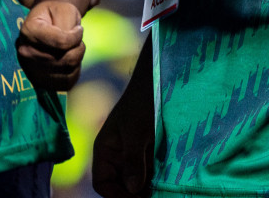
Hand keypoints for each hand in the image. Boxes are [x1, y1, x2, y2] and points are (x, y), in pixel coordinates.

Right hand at [16, 0, 84, 90]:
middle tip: (75, 38)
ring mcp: (31, 70)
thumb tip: (70, 44)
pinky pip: (68, 81)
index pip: (61, 42)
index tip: (78, 29)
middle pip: (66, 58)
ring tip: (72, 47)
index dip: (76, 36)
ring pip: (68, 69)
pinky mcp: (41, 82)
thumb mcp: (64, 10)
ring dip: (77, 57)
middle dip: (78, 46)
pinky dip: (74, 70)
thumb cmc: (56, 14)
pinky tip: (68, 59)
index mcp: (29, 31)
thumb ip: (68, 24)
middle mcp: (25, 53)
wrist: (47, 24)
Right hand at [92, 66, 154, 197]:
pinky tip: (166, 186)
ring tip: (160, 193)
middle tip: (150, 197)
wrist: (160, 82)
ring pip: (137, 184)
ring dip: (147, 190)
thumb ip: (132, 159)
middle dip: (133, 195)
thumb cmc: (142, 101)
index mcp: (105, 151)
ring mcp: (135, 158)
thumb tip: (132, 188)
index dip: (115, 195)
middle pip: (120, 187)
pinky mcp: (151, 156)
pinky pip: (151, 176)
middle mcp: (118, 157)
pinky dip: (156, 183)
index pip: (103, 183)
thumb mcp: (136, 130)